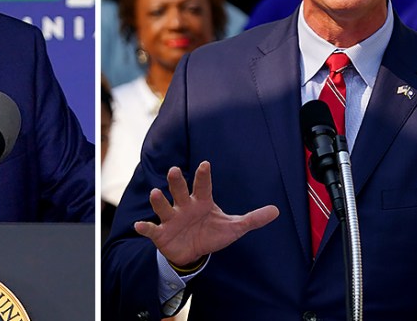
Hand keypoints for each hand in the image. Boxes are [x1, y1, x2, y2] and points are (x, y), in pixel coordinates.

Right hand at [134, 161, 278, 266]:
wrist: (192, 252)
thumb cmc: (211, 233)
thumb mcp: (233, 227)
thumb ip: (252, 219)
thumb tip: (276, 211)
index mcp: (201, 202)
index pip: (203, 186)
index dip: (203, 176)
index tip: (205, 164)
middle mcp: (184, 206)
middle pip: (179, 191)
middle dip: (177, 182)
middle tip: (175, 170)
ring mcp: (171, 219)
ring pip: (163, 206)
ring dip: (159, 200)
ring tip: (155, 193)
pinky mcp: (161, 233)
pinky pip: (152, 229)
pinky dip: (145, 227)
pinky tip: (140, 225)